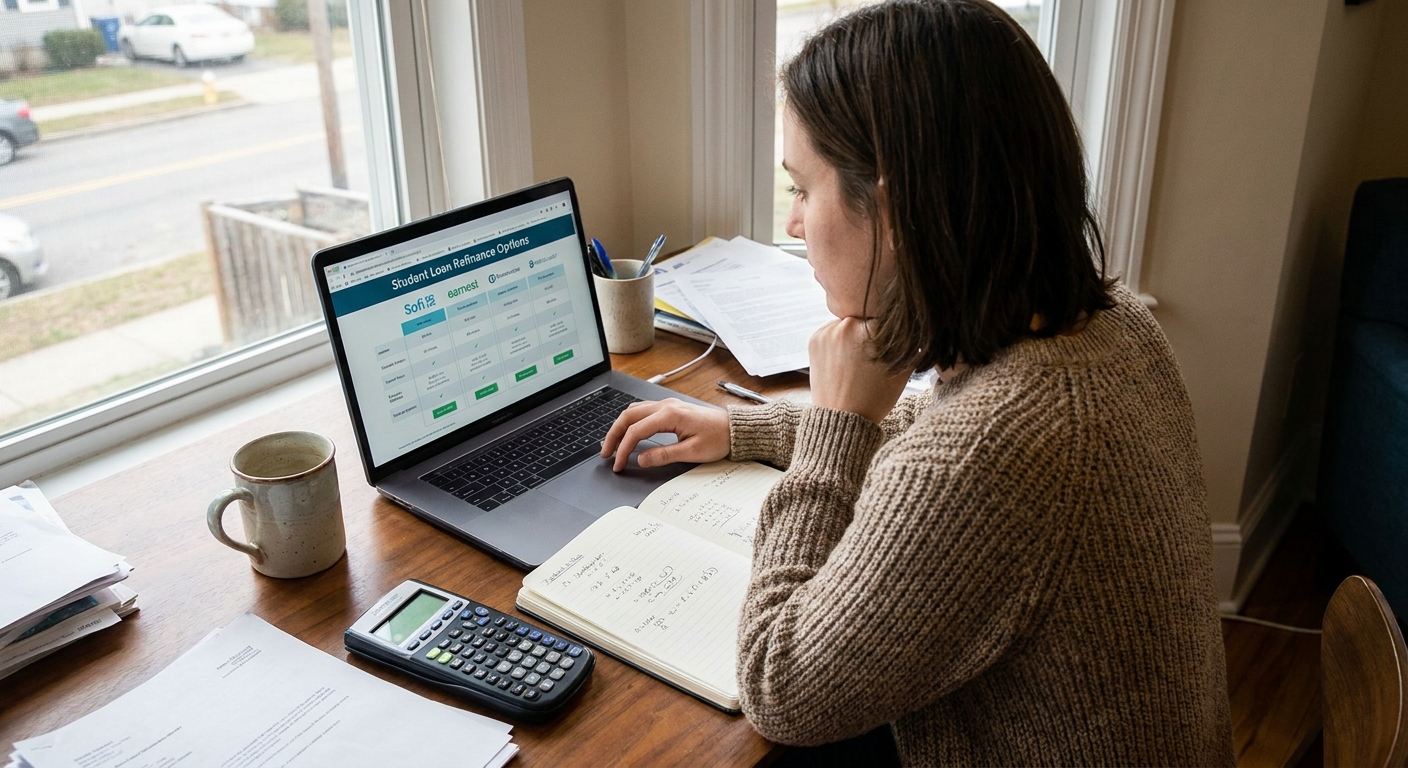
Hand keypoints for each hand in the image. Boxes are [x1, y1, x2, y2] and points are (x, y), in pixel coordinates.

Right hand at [600, 398, 730, 471]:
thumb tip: (641, 459)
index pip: (636, 431)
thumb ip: (663, 456)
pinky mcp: (670, 408)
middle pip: (628, 416)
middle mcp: (665, 406)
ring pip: (633, 411)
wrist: (734, 428)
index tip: (618, 464)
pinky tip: (628, 431)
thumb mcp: (692, 452)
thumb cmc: (718, 438)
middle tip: (606, 453)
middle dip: (614, 435)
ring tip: (613, 444)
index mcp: (669, 415)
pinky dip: (631, 421)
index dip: (623, 449)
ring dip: (620, 426)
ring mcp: (667, 405)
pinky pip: (643, 410)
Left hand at [808, 317, 912, 423]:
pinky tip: (843, 362)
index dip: (889, 334)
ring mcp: (829, 331)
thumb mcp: (904, 369)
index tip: (888, 347)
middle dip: (870, 333)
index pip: (886, 318)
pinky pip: (832, 332)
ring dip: (853, 335)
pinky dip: (838, 342)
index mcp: (874, 328)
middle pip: (865, 319)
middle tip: (871, 356)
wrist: (842, 418)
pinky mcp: (815, 339)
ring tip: (856, 361)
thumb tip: (914, 326)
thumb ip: (910, 343)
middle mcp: (849, 324)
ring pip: (847, 323)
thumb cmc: (876, 397)